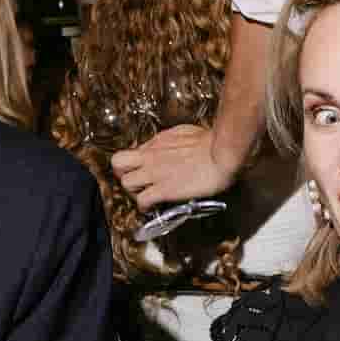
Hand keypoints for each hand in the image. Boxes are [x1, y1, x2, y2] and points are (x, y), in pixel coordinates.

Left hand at [112, 125, 234, 207]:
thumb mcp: (185, 132)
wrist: (222, 153)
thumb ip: (172, 140)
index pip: (133, 152)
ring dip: (133, 193)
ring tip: (145, 197)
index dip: (135, 164)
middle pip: (117, 163)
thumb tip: (171, 146)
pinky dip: (144, 207)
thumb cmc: (212, 142)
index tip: (143, 171)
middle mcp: (151, 156)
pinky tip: (152, 208)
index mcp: (157, 142)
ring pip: (125, 183)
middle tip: (134, 182)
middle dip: (122, 174)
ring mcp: (155, 173)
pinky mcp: (163, 190)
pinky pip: (142, 200)